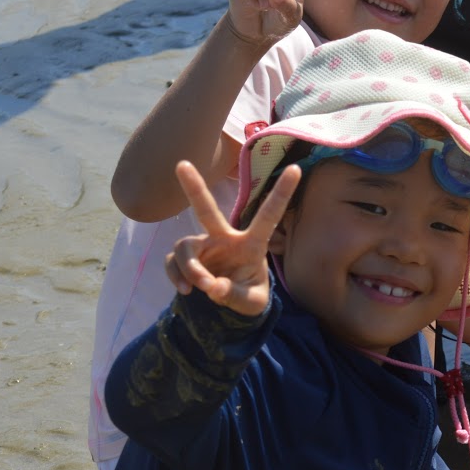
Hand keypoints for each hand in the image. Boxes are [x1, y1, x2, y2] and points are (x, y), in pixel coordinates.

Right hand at [164, 161, 296, 316]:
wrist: (229, 306)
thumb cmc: (249, 296)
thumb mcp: (251, 302)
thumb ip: (234, 295)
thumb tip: (213, 287)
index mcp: (252, 243)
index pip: (268, 215)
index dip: (281, 192)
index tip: (296, 168)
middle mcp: (225, 238)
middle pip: (207, 211)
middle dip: (195, 187)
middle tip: (181, 164)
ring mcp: (204, 246)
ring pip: (185, 248)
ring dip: (189, 269)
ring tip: (198, 288)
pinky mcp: (187, 256)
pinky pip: (173, 261)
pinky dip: (175, 276)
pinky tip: (185, 290)